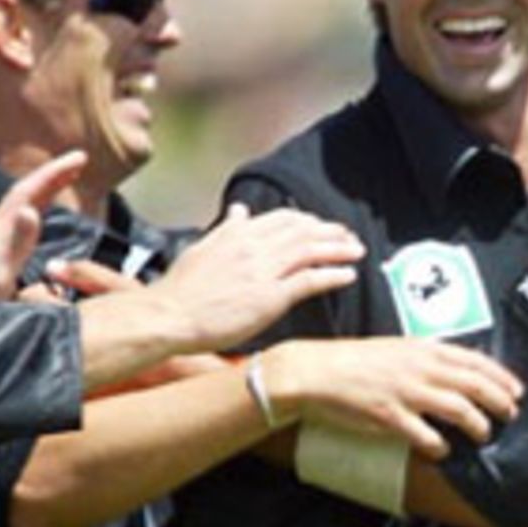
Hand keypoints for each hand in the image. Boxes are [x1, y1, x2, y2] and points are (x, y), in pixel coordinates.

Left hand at [0, 150, 86, 313]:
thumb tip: (32, 209)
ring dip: (44, 192)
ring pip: (19, 209)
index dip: (53, 173)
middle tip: (78, 162)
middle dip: (51, 176)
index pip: (27, 193)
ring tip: (63, 183)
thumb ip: (15, 244)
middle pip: (24, 195)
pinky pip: (18, 227)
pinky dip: (35, 213)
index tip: (79, 157)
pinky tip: (39, 222)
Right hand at [142, 206, 364, 352]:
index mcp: (238, 234)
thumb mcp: (203, 248)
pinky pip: (308, 281)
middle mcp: (254, 246)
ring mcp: (263, 271)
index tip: (323, 227)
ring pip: (310, 251)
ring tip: (358, 251)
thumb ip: (226, 230)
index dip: (308, 222)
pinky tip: (348, 275)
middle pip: (303, 231)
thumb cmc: (181, 290)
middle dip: (331, 232)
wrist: (169, 315)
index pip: (283, 219)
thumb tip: (239, 211)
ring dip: (338, 249)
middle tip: (350, 237)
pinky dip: (332, 275)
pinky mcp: (269, 297)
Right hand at [261, 337, 522, 455]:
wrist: (316, 371)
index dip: (502, 377)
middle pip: (476, 386)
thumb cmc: (355, 361)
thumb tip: (455, 372)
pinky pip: (427, 436)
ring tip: (483, 435)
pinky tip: (443, 451)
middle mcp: (420, 368)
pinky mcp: (390, 416)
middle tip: (510, 415)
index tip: (517, 390)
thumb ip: (426, 358)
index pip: (475, 361)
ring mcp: (407, 392)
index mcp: (423, 349)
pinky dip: (440, 446)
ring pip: (460, 410)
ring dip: (478, 425)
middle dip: (500, 402)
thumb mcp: (396, 348)